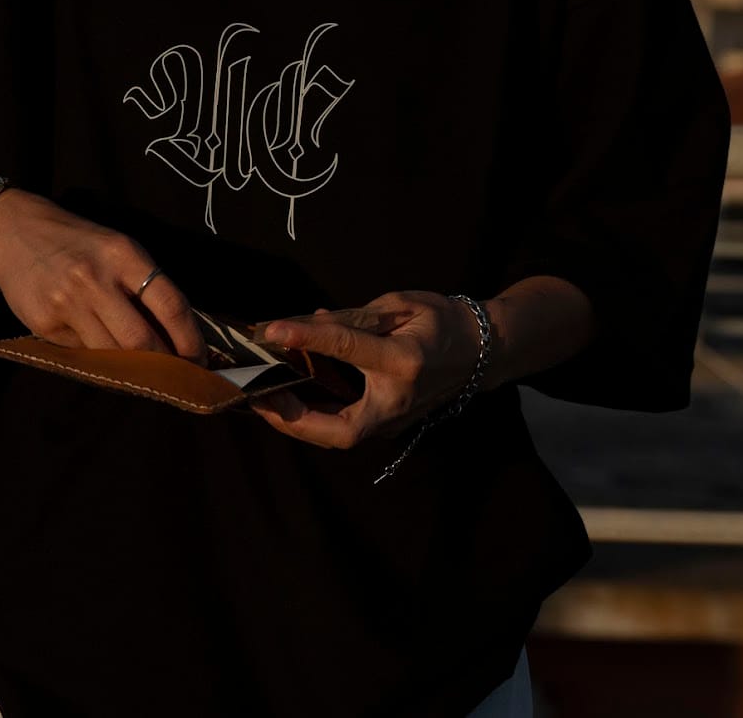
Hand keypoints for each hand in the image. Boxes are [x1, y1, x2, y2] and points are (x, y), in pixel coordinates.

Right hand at [0, 189, 206, 364]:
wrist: (12, 231)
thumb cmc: (77, 242)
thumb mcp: (117, 248)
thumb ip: (145, 284)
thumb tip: (178, 333)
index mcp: (123, 255)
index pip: (170, 304)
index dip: (190, 339)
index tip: (199, 359)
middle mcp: (95, 279)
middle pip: (142, 339)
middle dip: (164, 364)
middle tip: (176, 376)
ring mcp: (67, 303)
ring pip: (112, 353)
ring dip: (133, 367)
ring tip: (144, 368)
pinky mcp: (44, 323)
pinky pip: (82, 352)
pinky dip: (98, 356)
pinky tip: (100, 348)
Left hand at [250, 291, 481, 448]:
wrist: (483, 351)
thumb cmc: (442, 321)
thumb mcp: (401, 305)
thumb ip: (354, 317)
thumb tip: (307, 322)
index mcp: (404, 360)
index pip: (347, 349)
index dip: (306, 338)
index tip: (273, 330)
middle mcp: (399, 398)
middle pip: (341, 430)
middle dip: (295, 420)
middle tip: (260, 397)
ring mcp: (397, 419)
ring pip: (341, 437)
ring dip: (300, 423)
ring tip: (266, 399)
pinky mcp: (392, 425)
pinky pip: (347, 428)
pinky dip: (316, 419)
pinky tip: (291, 400)